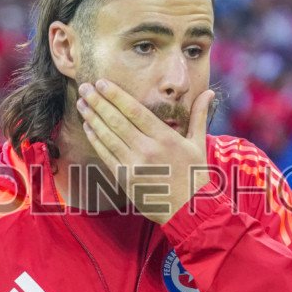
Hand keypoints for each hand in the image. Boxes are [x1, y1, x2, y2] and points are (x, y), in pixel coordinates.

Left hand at [76, 79, 214, 223]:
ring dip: (93, 118)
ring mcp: (134, 165)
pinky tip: (88, 127)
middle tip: (85, 87)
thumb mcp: (199, 143)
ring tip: (82, 103)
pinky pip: (106, 155)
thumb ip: (199, 115)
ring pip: (108, 136)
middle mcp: (147, 149)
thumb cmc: (195, 175)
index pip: (135, 111)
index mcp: (165, 138)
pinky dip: (96, 140)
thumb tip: (209, 91)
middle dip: (99, 102)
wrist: (189, 209)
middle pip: (117, 121)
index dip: (116, 95)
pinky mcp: (125, 179)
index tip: (102, 83)